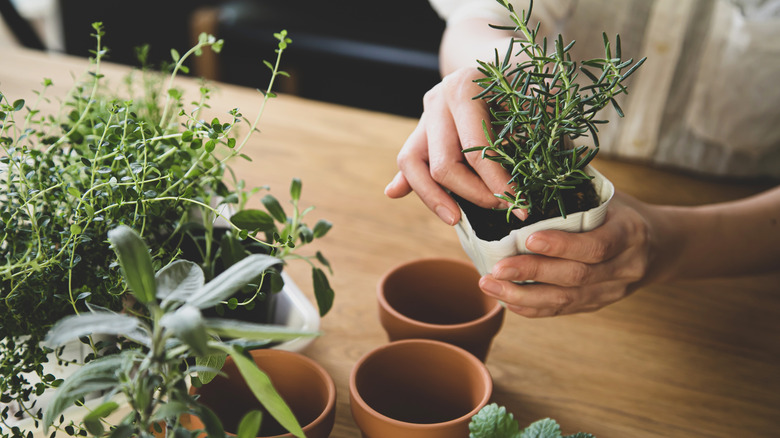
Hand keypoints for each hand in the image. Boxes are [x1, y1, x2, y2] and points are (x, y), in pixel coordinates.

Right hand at [384, 67, 525, 224]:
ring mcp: (424, 114)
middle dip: (473, 194)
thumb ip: (536, 127)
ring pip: (412, 164)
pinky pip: (408, 160)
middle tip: (501, 207)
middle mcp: (437, 100)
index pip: (476, 151)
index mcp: (464, 89)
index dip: (498, 184)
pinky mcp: (420, 129)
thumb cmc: (523, 79)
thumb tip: (534, 171)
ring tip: (455, 220)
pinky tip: (395, 193)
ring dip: (432, 197)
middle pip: (442, 164)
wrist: (499, 58)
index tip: (519, 205)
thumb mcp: (535, 95)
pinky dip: (406, 180)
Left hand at [478, 192, 654, 316]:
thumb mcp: (608, 194)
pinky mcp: (597, 305)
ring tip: (489, 285)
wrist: (661, 247)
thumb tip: (534, 154)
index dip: (562, 245)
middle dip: (532, 273)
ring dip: (523, 296)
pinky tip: (506, 299)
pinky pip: (562, 311)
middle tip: (496, 268)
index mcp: (630, 233)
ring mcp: (612, 291)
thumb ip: (575, 183)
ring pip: (566, 300)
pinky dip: (532, 307)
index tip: (528, 240)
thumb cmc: (621, 212)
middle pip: (576, 276)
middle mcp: (625, 267)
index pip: (596, 245)